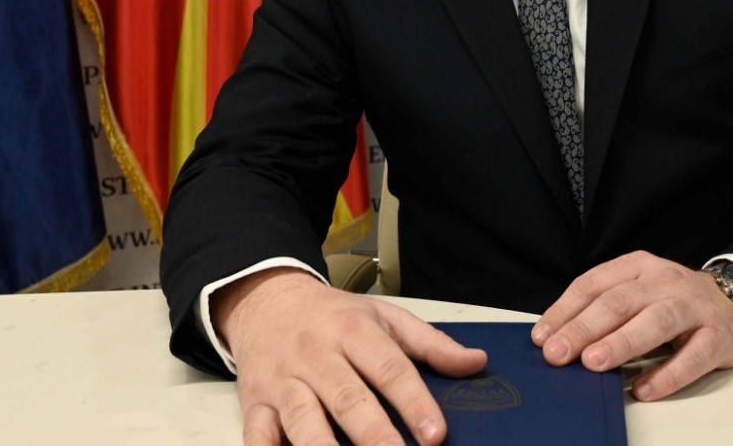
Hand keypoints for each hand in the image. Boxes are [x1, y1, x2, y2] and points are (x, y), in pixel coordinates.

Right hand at [213, 268, 486, 445]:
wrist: (267, 300)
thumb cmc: (333, 316)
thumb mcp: (384, 317)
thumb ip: (430, 344)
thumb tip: (476, 362)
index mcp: (353, 330)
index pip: (389, 368)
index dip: (414, 402)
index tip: (435, 433)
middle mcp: (318, 355)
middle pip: (348, 398)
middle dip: (374, 432)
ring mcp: (284, 381)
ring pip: (304, 419)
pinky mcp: (255, 402)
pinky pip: (257, 432)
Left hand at [531, 251, 732, 401]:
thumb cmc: (677, 302)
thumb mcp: (640, 293)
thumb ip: (606, 310)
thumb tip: (558, 339)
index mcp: (638, 267)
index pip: (594, 284)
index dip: (566, 310)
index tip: (542, 337)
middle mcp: (664, 282)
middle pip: (620, 302)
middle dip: (584, 328)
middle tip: (558, 353)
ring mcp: (693, 307)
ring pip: (655, 321)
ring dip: (621, 343)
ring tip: (593, 363)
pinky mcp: (718, 336)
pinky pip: (693, 356)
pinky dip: (667, 374)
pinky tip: (644, 389)